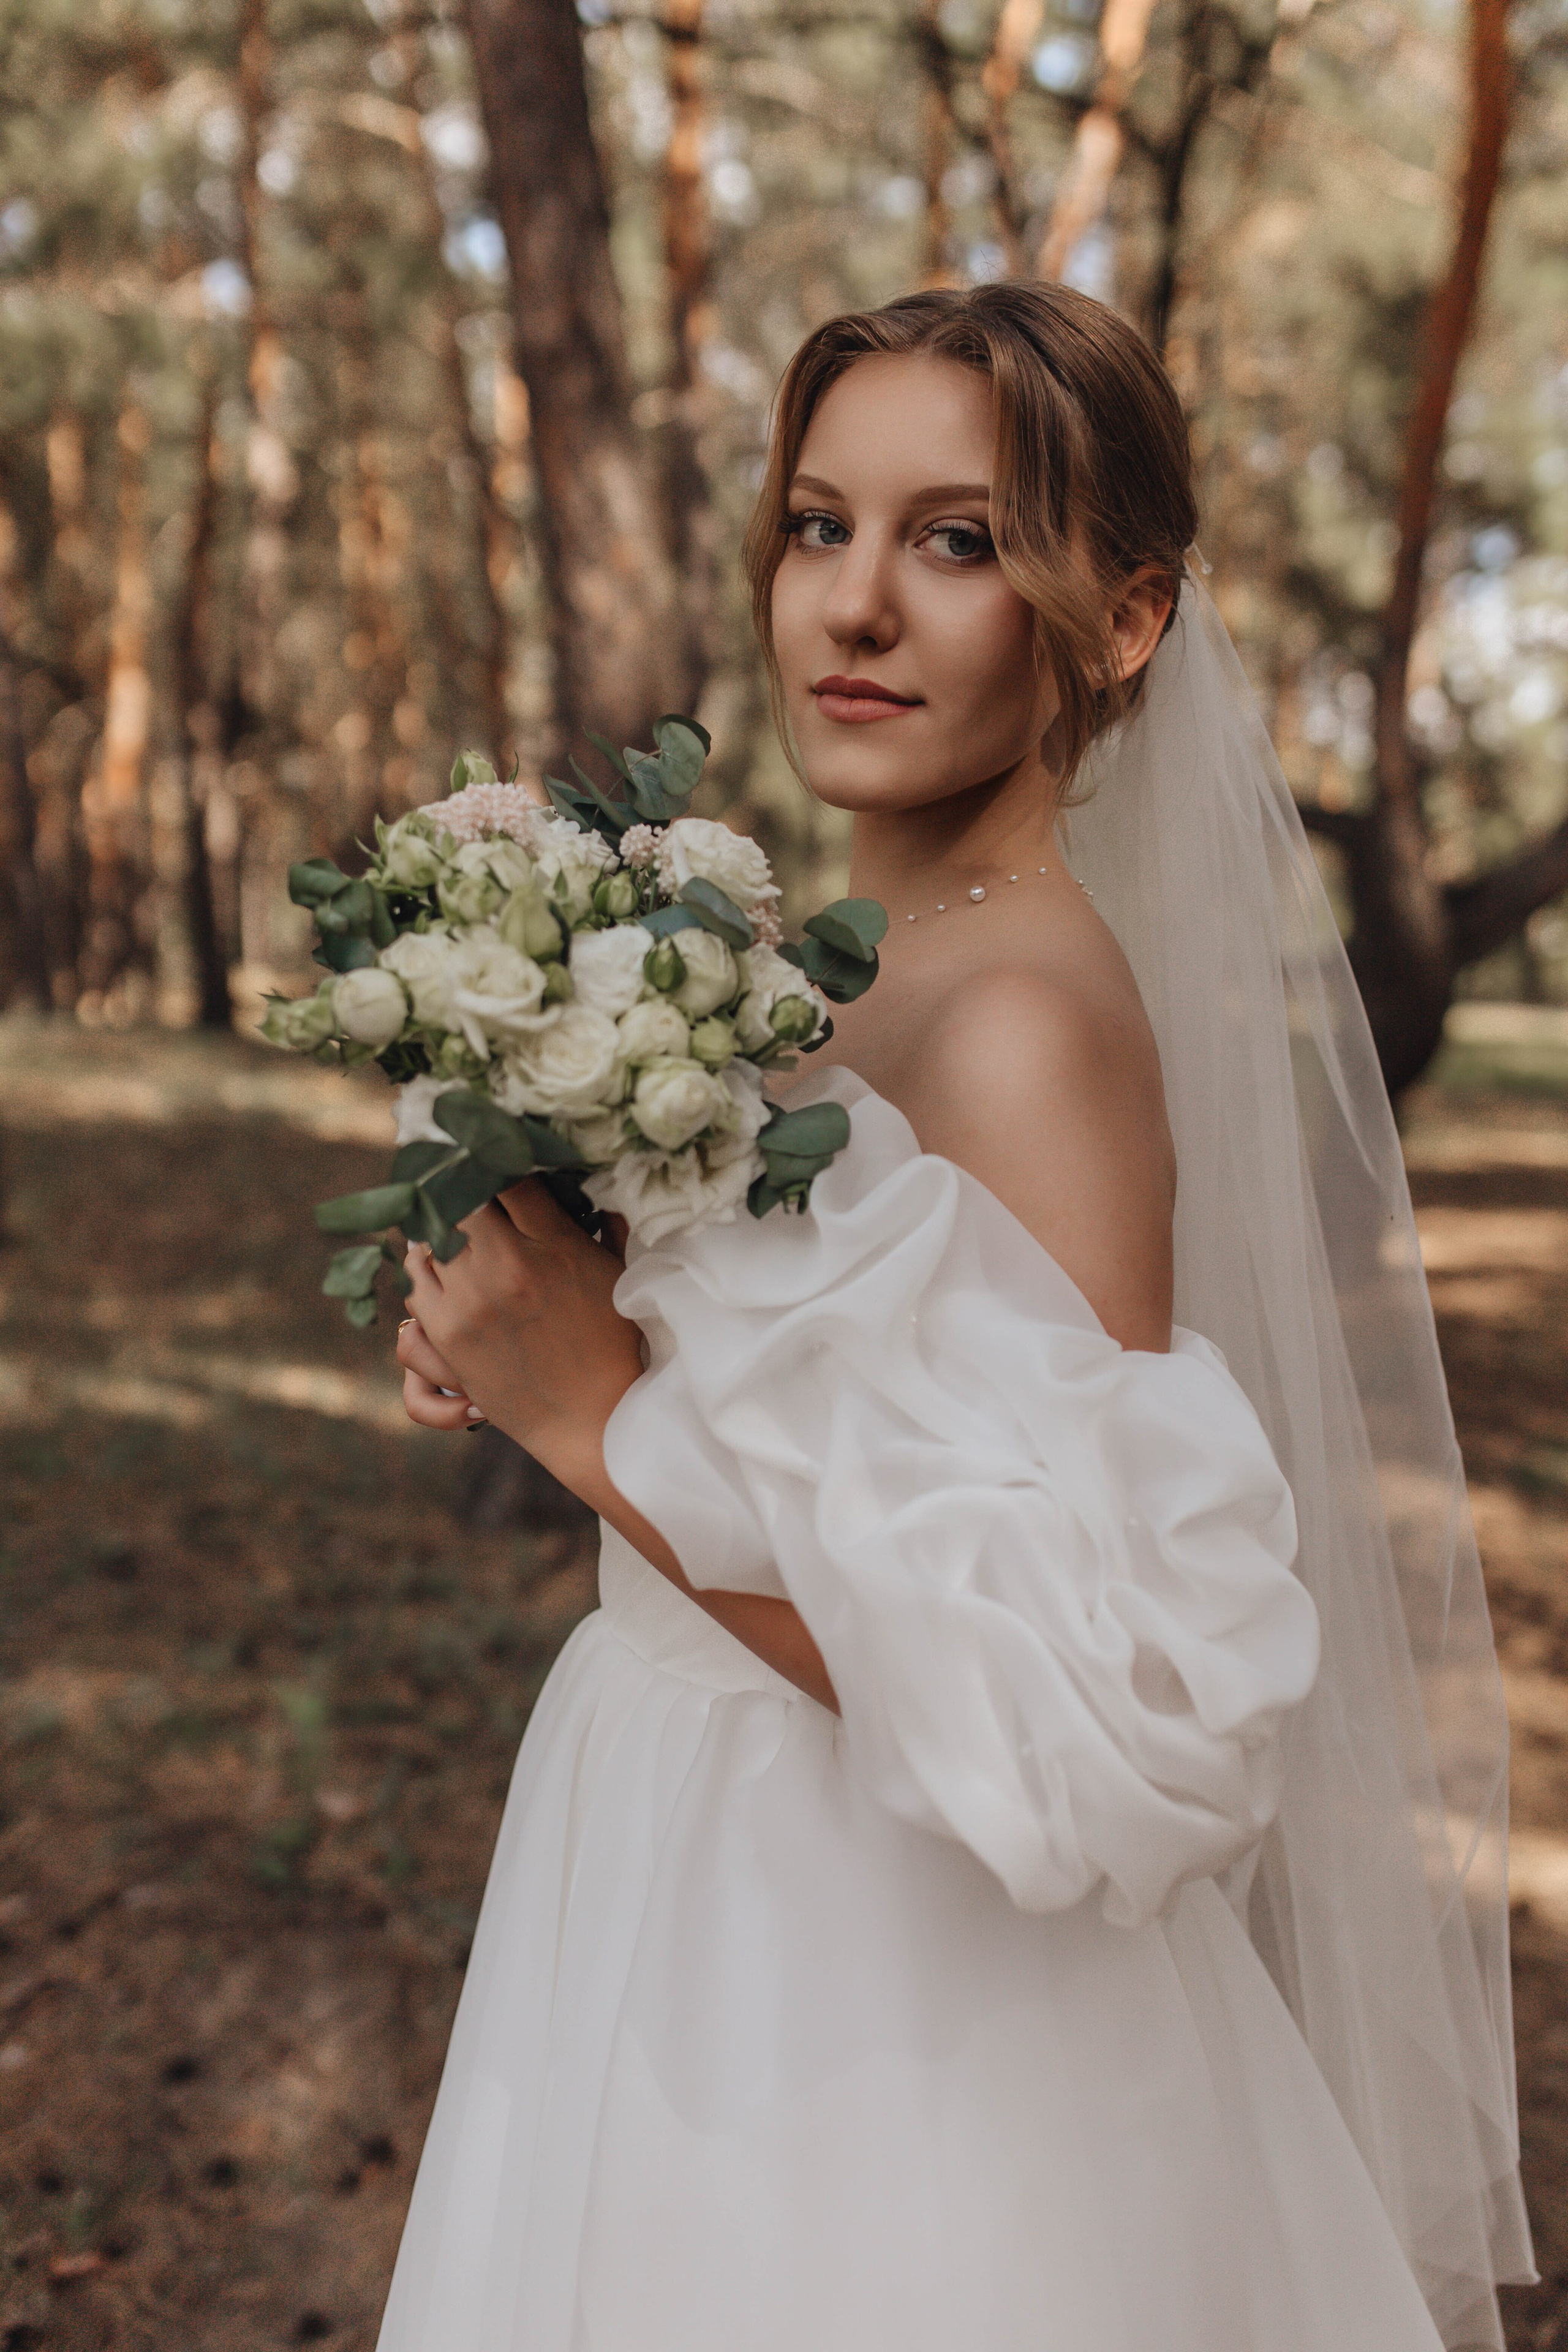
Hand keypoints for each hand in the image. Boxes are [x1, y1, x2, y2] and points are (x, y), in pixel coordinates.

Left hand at [400, 1180, 644, 1488]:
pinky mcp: (445, 1333)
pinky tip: (429, 1263)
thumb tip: (584, 1181)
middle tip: (458, 1177)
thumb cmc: (612, 1343)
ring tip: (442, 1220)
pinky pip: (413, 1281)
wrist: (591, 1418)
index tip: (491, 1150)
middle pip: (459, 1195)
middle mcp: (505, 1266)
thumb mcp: (613, 1272)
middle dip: (459, 1184)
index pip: (508, 1173)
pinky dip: (419, 1268)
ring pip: (428, 1235)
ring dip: (435, 1225)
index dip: (496, 1155)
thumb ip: (597, 1222)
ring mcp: (468, 1300)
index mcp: (552, 1243)